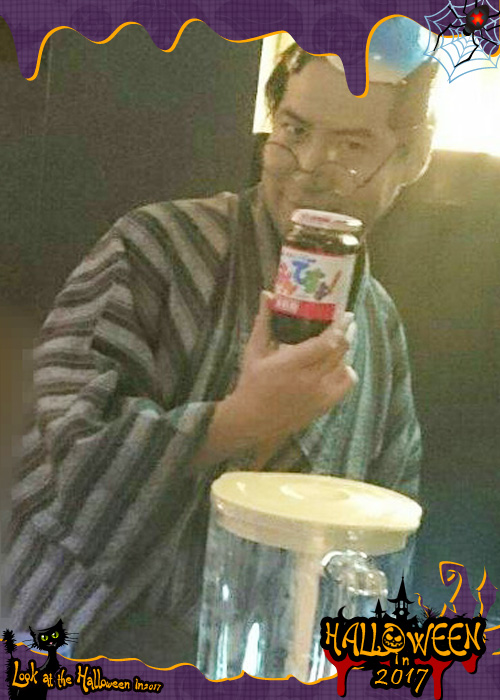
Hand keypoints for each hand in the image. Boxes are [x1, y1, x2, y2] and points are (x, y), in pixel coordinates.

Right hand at [221, 291, 356, 445]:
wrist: (253, 420)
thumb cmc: (252, 382)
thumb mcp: (254, 351)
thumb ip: (264, 322)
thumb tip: (267, 294)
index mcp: (290, 364)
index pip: (325, 343)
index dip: (339, 326)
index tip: (345, 313)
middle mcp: (309, 380)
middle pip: (339, 351)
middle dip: (347, 332)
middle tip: (347, 320)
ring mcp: (319, 395)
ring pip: (345, 365)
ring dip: (346, 350)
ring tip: (343, 338)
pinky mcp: (324, 405)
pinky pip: (346, 383)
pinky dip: (346, 370)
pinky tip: (339, 363)